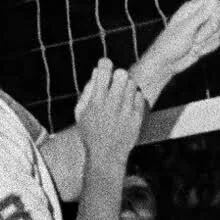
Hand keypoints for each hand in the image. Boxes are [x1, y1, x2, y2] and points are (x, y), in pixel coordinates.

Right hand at [74, 59, 145, 174]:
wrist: (106, 155)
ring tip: (121, 94)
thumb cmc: (90, 132)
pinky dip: (134, 97)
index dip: (104, 64)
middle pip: (122, 73)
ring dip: (126, 85)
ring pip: (132, 83)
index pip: (103, 71)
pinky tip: (127, 105)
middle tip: (115, 81)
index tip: (105, 66)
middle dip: (118, 74)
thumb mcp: (80, 112)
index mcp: (96, 101)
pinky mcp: (136, 117)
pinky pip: (139, 96)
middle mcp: (112, 104)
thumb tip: (97, 71)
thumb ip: (87, 90)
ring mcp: (126, 111)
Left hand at [133, 0, 219, 106]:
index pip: (214, 2)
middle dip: (211, 29)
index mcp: (192, 8)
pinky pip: (217, 42)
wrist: (166, 63)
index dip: (215, 12)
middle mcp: (199, 16)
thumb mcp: (185, 28)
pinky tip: (194, 51)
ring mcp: (203, 29)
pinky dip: (207, 49)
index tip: (208, 23)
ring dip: (207, 41)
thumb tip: (214, 2)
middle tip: (196, 39)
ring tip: (192, 45)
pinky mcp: (206, 41)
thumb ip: (201, 16)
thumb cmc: (171, 44)